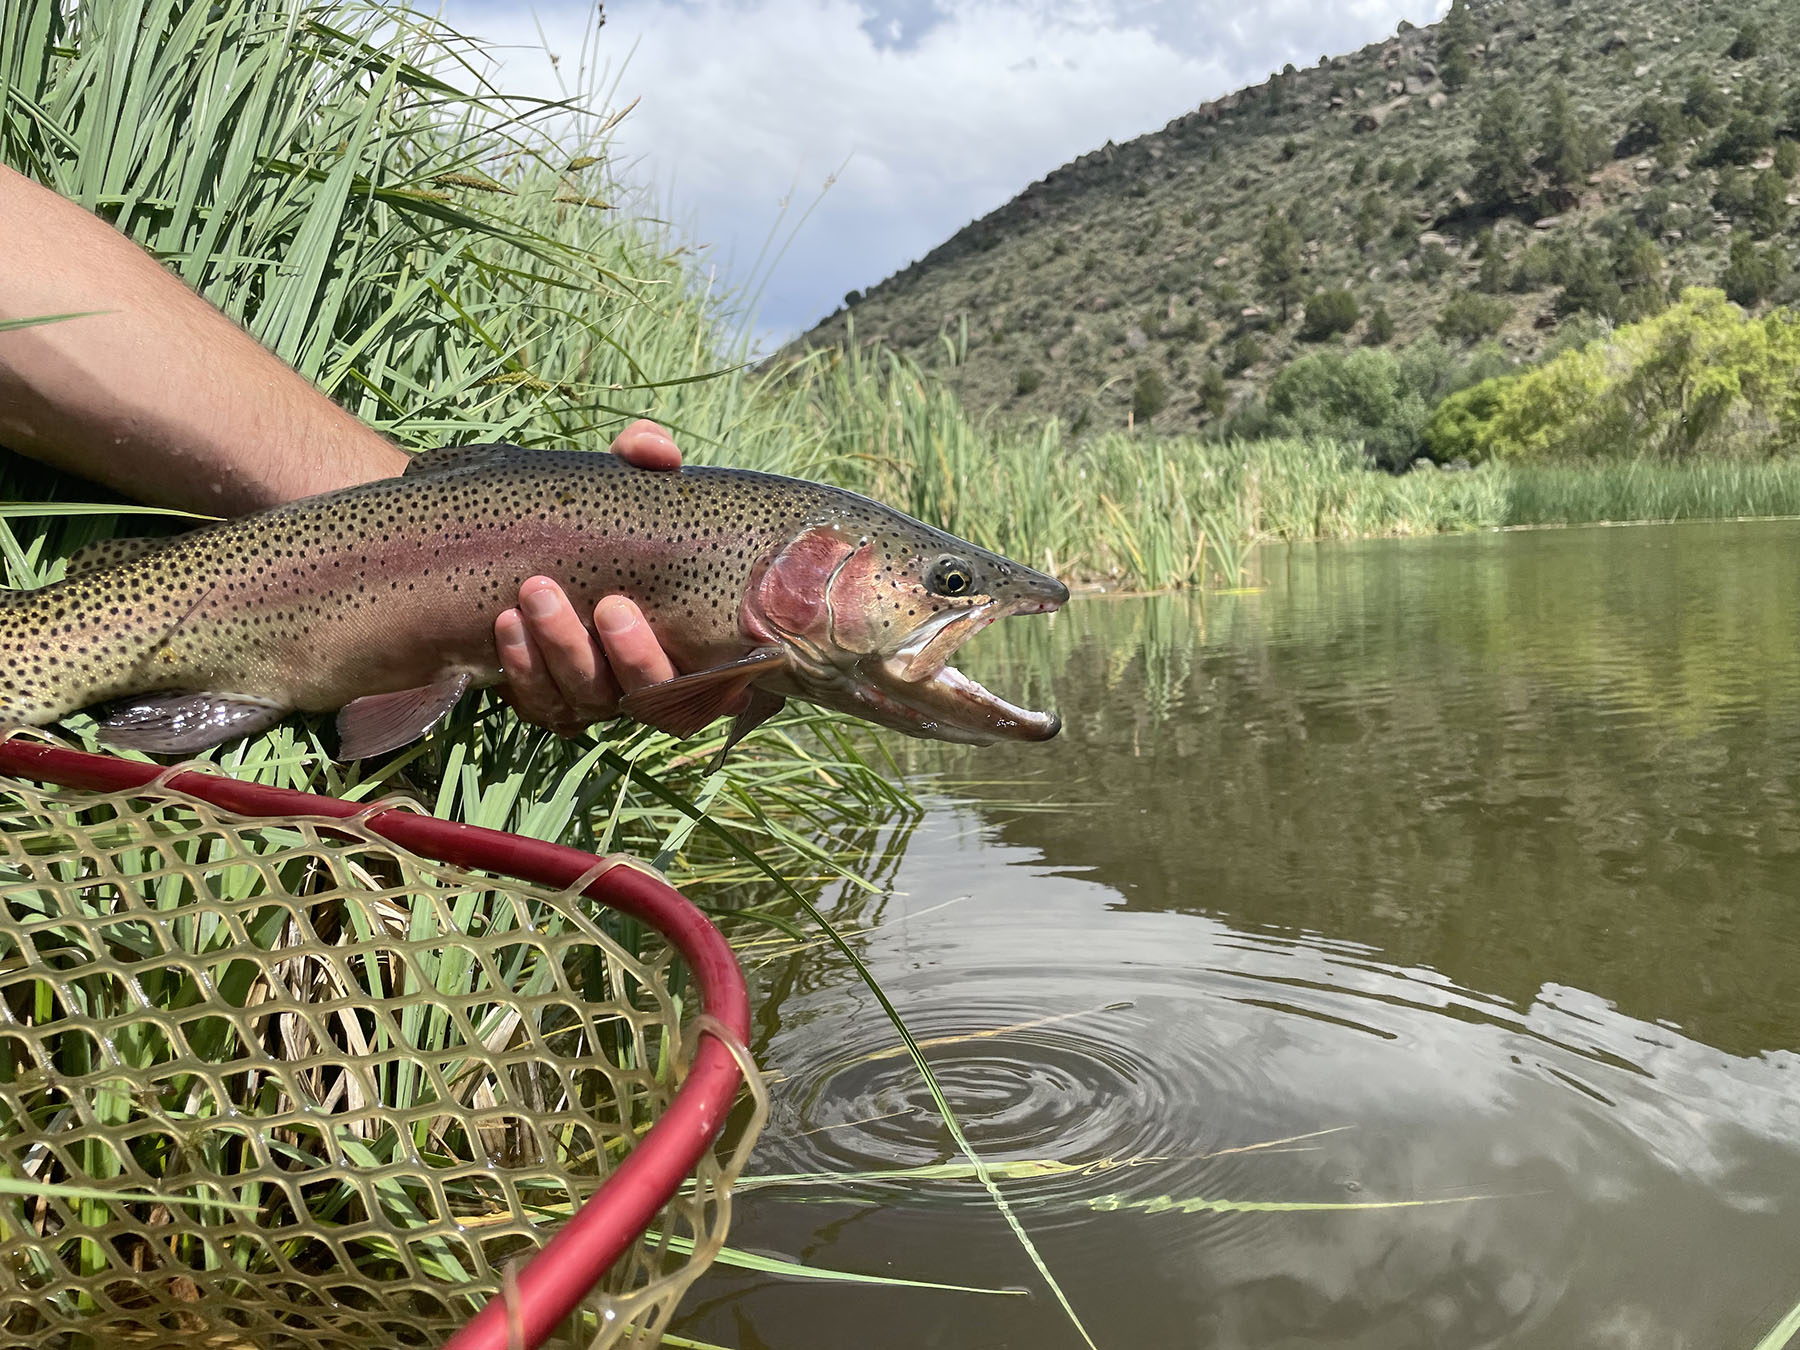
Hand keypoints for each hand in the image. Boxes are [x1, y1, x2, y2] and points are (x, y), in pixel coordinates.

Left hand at [494, 419, 699, 734]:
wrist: (527, 543)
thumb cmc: (599, 521)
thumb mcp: (621, 487)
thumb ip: (641, 462)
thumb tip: (656, 450)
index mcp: (688, 639)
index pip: (709, 684)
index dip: (696, 671)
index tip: (645, 613)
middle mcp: (647, 678)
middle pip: (649, 696)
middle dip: (629, 656)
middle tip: (604, 603)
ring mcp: (596, 694)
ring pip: (589, 700)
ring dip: (564, 653)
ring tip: (535, 595)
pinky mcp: (547, 699)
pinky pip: (540, 705)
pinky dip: (523, 670)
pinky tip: (505, 625)